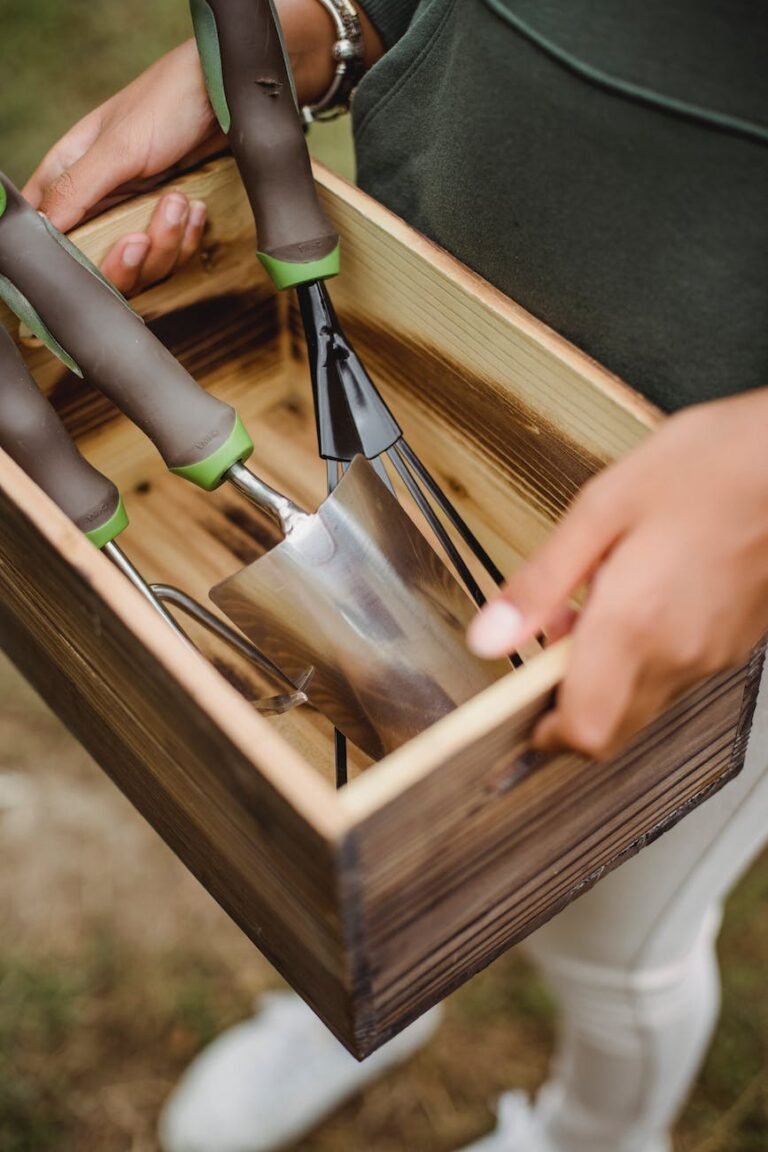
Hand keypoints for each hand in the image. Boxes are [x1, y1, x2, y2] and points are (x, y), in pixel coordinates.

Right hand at [22, 5, 382, 292]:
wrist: (229, 97)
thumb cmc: (167, 104)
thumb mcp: (117, 148)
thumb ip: (77, 189)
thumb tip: (45, 226)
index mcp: (70, 174)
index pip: (50, 226)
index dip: (69, 252)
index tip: (100, 248)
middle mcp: (100, 199)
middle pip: (98, 263)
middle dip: (126, 260)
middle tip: (142, 237)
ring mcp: (137, 213)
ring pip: (141, 265)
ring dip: (166, 242)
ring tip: (180, 203)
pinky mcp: (171, 223)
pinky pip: (174, 256)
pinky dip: (188, 239)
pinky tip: (198, 210)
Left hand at [468, 391, 767, 758]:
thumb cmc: (710, 466)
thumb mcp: (602, 508)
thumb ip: (541, 582)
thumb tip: (489, 635)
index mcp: (635, 623)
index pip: (583, 730)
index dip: (544, 735)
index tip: (518, 707)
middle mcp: (678, 653)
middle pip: (611, 730)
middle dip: (569, 708)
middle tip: (548, 653)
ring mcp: (712, 654)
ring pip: (643, 706)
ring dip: (605, 681)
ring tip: (593, 611)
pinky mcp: (734, 643)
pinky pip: (675, 677)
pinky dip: (643, 661)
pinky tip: (637, 604)